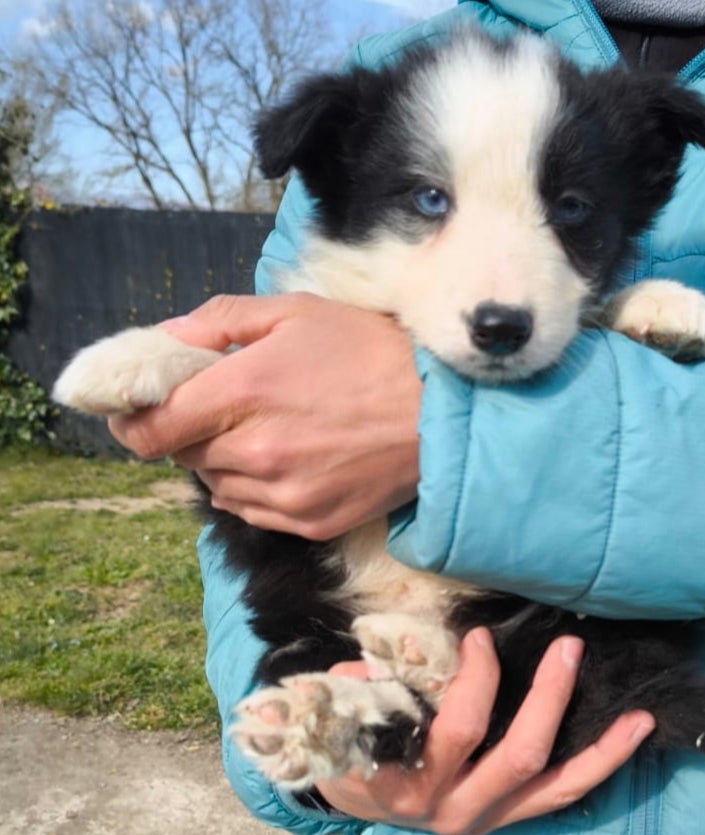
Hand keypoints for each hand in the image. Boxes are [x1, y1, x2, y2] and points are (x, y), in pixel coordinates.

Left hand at [108, 293, 421, 538]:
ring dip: (221, 461)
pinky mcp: (309, 522)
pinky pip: (250, 511)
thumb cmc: (370, 351)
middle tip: (222, 407)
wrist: (442, 411)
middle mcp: (257, 451)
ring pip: (215, 486)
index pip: (151, 428)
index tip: (135, 410)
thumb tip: (164, 341)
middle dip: (189, 430)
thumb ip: (218, 322)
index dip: (132, 420)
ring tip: (264, 432)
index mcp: (247, 390)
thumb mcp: (295, 313)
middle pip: (182, 456)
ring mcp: (284, 494)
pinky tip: (285, 460)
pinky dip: (252, 488)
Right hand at [317, 629, 654, 834]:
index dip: (476, 679)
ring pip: (550, 781)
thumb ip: (361, 683)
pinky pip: (563, 795)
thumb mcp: (343, 714)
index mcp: (407, 780)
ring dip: (595, 742)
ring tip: (635, 708)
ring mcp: (485, 817)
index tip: (481, 636)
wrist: (361, 798)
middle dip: (547, 696)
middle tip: (568, 647)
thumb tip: (388, 654)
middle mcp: (450, 806)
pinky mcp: (509, 819)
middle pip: (514, 753)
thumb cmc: (353, 744)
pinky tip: (635, 731)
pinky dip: (602, 764)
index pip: (455, 728)